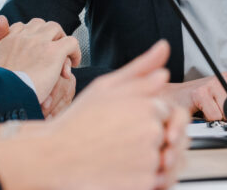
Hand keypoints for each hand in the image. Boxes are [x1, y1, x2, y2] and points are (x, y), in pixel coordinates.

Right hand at [0, 18, 80, 102]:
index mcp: (7, 39)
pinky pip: (71, 42)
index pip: (21, 27)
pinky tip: (73, 65)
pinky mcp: (53, 52)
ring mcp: (39, 42)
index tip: (35, 50)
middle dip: (47, 36)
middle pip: (40, 24)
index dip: (30, 38)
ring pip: (56, 29)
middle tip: (52, 53)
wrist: (2, 93)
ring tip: (64, 58)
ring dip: (61, 41)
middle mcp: (24, 36)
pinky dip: (74, 51)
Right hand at [0, 40, 185, 189]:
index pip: (165, 109)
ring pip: (166, 156)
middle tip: (123, 137)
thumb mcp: (106, 86)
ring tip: (123, 152)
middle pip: (168, 132)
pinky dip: (146, 174)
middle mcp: (152, 132)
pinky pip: (160, 177)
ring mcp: (150, 160)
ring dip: (152, 155)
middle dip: (151, 134)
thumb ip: (140, 69)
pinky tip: (124, 166)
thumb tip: (163, 50)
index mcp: (146, 106)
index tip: (125, 120)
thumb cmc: (78, 121)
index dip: (145, 114)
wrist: (58, 156)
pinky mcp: (146, 183)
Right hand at [163, 72, 226, 120]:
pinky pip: (215, 115)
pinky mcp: (201, 92)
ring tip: (211, 111)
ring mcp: (213, 83)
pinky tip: (202, 111)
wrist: (174, 97)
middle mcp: (226, 78)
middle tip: (226, 116)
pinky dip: (209, 119)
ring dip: (221, 118)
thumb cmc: (201, 100)